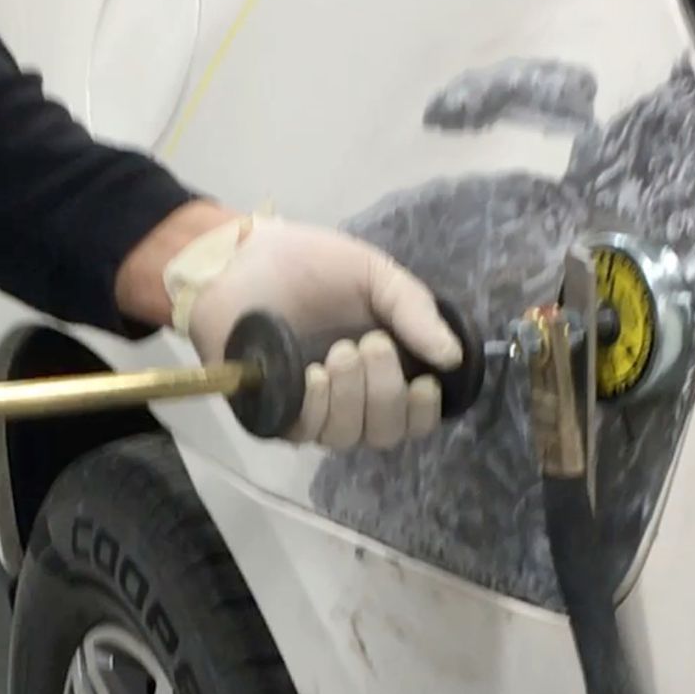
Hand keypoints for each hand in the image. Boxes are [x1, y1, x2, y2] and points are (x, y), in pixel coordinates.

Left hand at [170, 218, 461, 452]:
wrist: (240, 257)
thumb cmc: (308, 265)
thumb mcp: (374, 275)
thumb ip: (414, 311)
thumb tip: (454, 357)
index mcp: (383, 367)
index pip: (416, 417)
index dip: (425, 412)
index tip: (425, 383)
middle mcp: (352, 396)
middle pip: (387, 433)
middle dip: (386, 393)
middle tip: (369, 344)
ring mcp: (312, 408)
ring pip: (348, 436)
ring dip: (352, 397)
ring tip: (337, 352)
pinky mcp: (274, 412)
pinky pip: (306, 431)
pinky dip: (317, 406)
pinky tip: (312, 375)